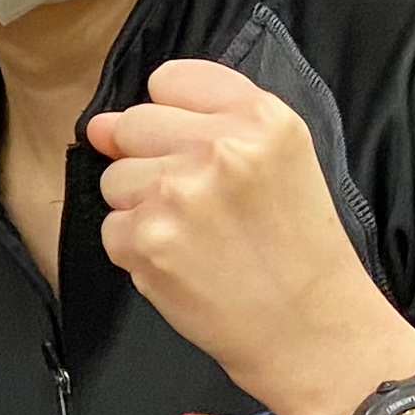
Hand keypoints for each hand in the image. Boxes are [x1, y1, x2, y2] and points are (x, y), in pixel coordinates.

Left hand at [89, 61, 414, 414]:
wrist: (316, 335)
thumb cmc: (299, 249)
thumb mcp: (281, 160)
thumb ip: (196, 121)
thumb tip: (98, 125)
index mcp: (261, 118)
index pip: (169, 79)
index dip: (176, 116)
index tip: (203, 151)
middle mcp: (219, 148)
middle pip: (131, 124)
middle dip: (152, 161)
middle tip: (203, 205)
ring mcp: (178, 194)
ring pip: (115, 178)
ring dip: (143, 208)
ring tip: (198, 238)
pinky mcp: (148, 240)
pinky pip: (112, 228)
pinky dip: (138, 250)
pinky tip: (185, 266)